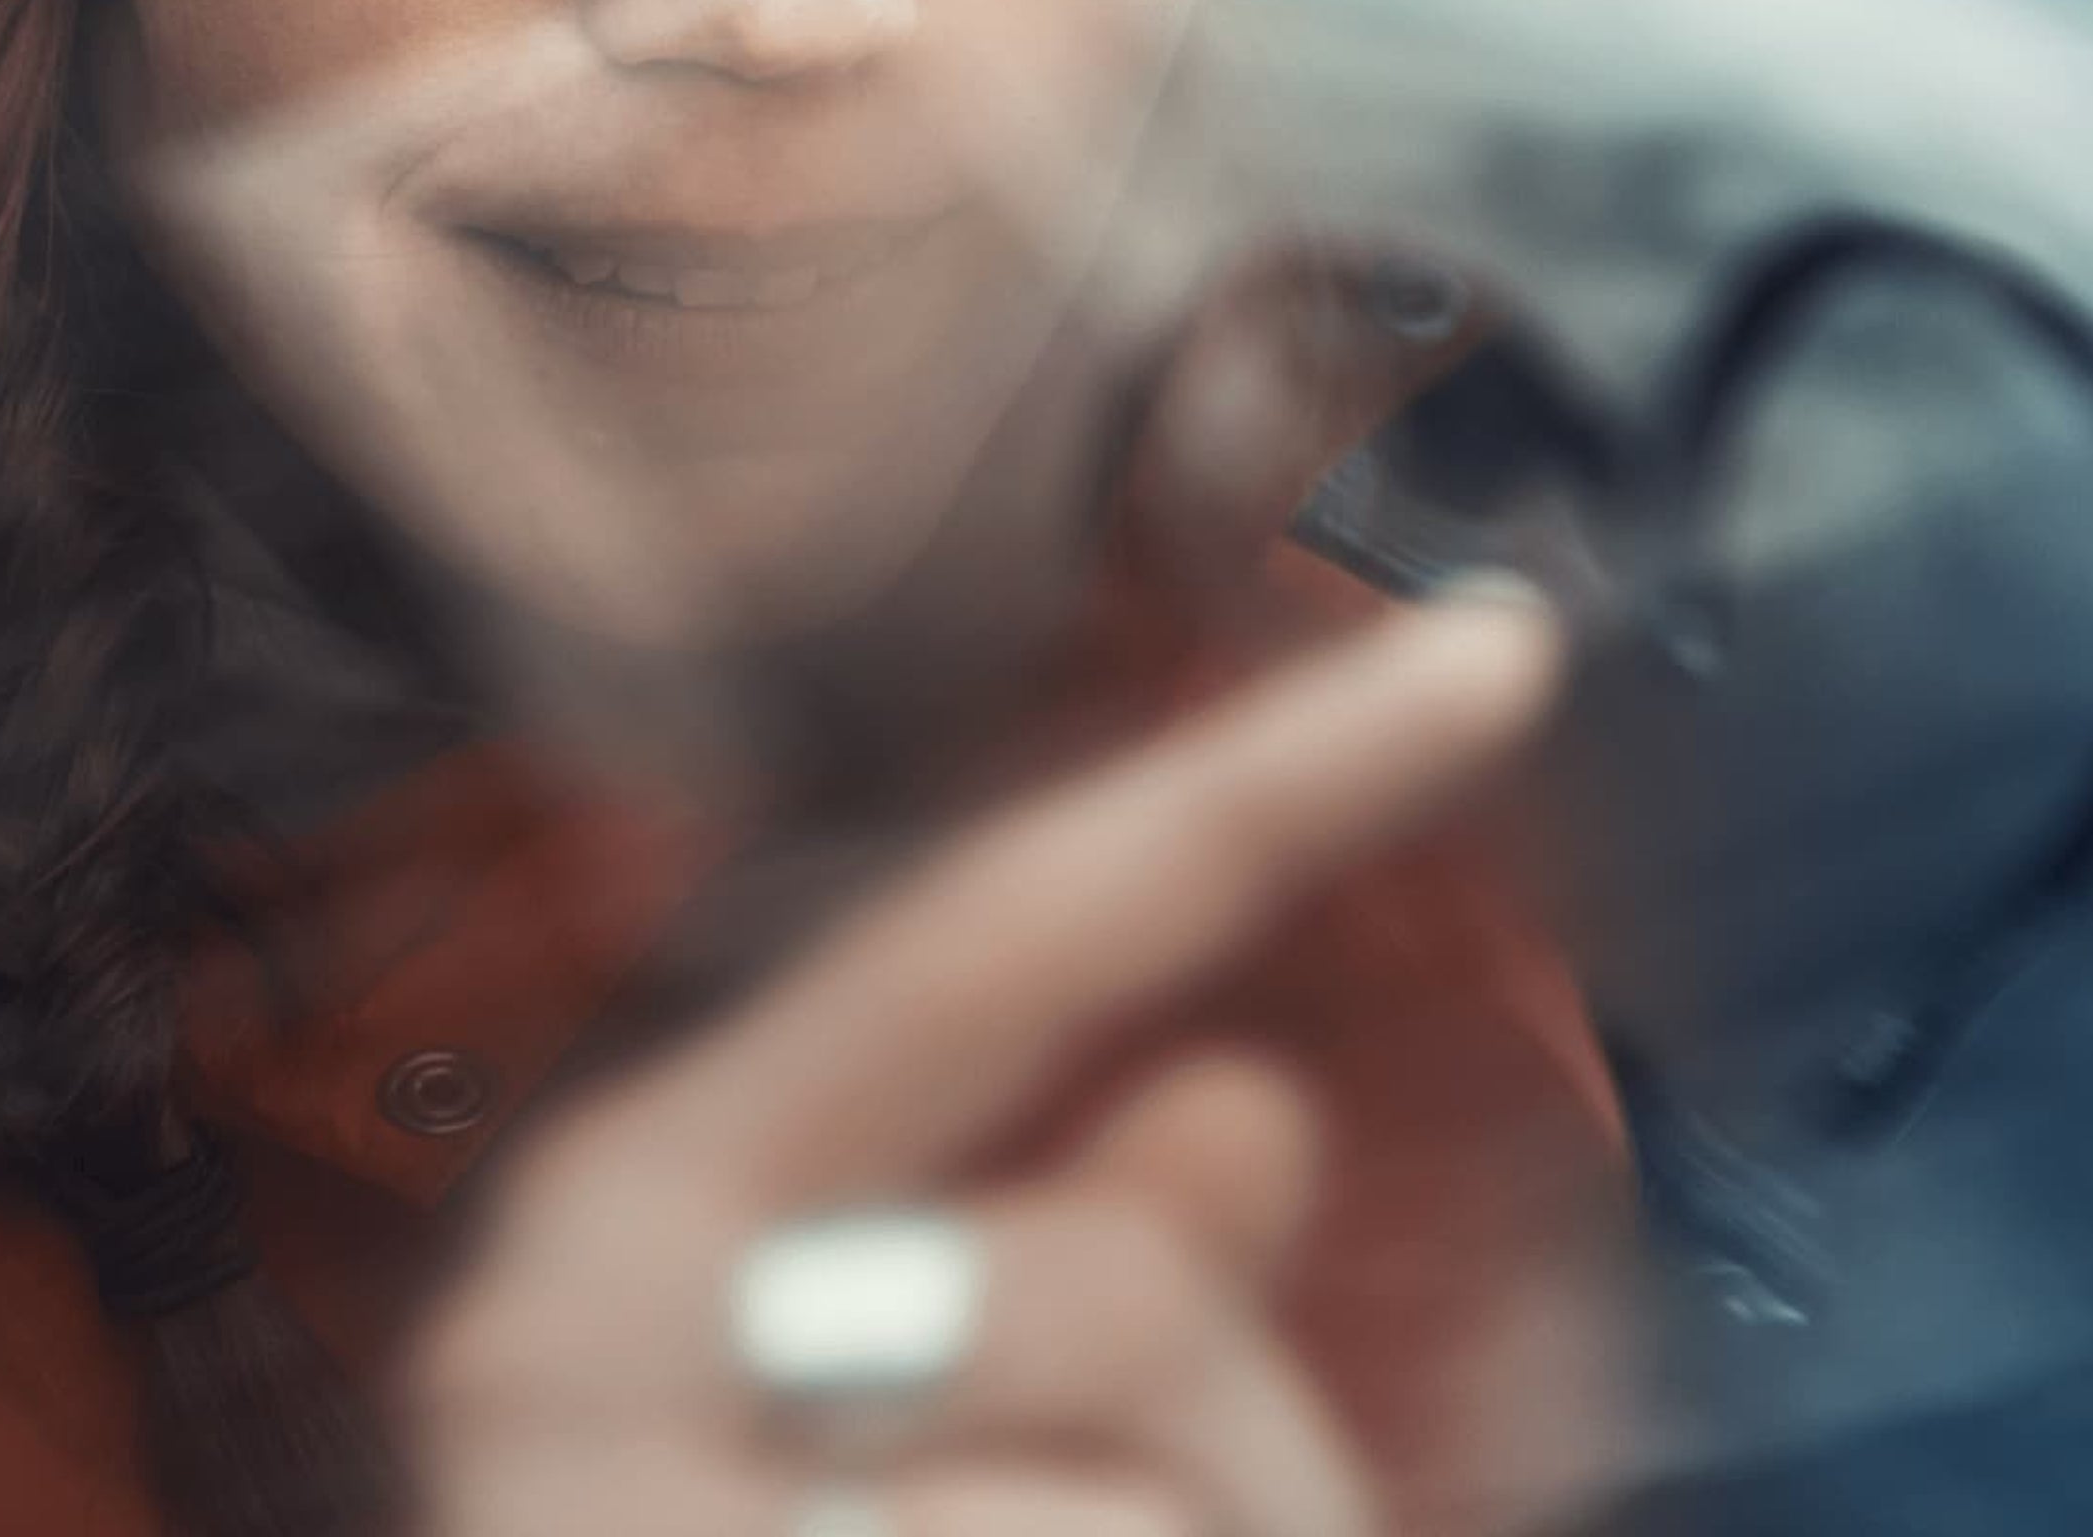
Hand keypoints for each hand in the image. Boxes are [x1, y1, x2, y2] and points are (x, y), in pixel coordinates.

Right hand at [401, 585, 1568, 1536]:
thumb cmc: (798, 1524)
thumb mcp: (927, 1416)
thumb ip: (1082, 1253)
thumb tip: (1244, 1097)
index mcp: (643, 1205)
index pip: (1013, 932)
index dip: (1278, 780)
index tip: (1505, 645)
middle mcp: (587, 1344)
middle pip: (1127, 1290)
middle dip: (1238, 1453)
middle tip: (1145, 1535)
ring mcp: (665, 1509)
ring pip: (1161, 1519)